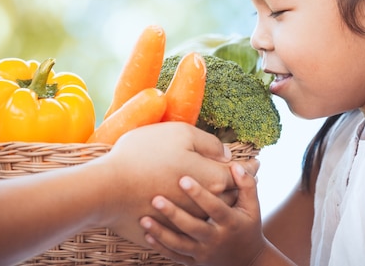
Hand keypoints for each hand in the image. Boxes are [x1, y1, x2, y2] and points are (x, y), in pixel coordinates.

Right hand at [89, 122, 256, 245]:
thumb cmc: (141, 155)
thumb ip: (208, 144)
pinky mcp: (166, 230)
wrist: (105, 190)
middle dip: (238, 186)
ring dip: (218, 203)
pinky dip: (195, 216)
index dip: (250, 167)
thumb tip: (225, 154)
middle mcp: (203, 205)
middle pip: (228, 196)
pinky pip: (187, 224)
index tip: (259, 164)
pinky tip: (193, 210)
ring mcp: (184, 221)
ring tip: (222, 195)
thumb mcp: (180, 134)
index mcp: (212, 180)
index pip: (239, 175)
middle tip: (246, 179)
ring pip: (209, 212)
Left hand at [139, 162, 266, 265]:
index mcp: (230, 222)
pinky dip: (161, 247)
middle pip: (193, 227)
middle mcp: (216, 239)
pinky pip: (175, 256)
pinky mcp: (194, 262)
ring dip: (161, 232)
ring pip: (180, 244)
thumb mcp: (253, 207)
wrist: (247, 262)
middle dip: (174, 214)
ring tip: (144, 219)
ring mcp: (204, 253)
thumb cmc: (248, 227)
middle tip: (156, 199)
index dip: (199, 194)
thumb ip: (246, 185)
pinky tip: (147, 234)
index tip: (182, 178)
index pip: (213, 207)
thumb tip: (236, 165)